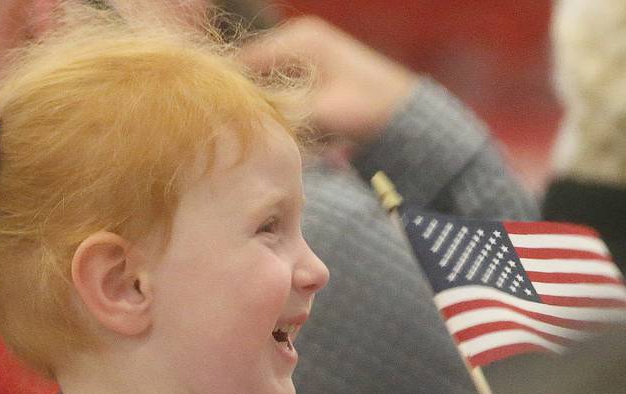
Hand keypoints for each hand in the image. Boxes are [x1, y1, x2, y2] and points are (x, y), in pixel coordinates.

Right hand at [239, 16, 417, 148]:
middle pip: (253, 65)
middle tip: (236, 125)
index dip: (232, 87)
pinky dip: (275, 96)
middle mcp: (299, 36)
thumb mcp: (322, 111)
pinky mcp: (312, 64)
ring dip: (260, 97)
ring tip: (253, 124)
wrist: (401, 112)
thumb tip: (247, 116)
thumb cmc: (366, 109)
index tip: (224, 116)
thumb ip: (283, 109)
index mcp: (300, 38)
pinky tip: (272, 118)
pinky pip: (280, 78)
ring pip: (265, 74)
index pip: (247, 58)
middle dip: (246, 93)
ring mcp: (306, 48)